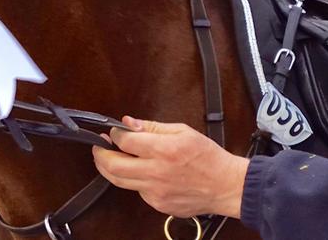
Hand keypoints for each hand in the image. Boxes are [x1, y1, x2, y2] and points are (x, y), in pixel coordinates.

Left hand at [92, 116, 247, 218]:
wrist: (227, 186)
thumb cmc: (208, 158)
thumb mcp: (183, 131)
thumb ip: (152, 127)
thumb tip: (128, 123)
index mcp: (163, 150)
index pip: (124, 141)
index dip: (114, 134)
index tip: (113, 132)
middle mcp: (157, 173)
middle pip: (112, 166)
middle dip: (100, 154)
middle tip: (99, 147)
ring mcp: (156, 192)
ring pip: (119, 182)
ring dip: (109, 169)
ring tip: (110, 158)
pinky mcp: (158, 205)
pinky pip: (137, 191)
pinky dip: (133, 180)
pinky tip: (140, 173)